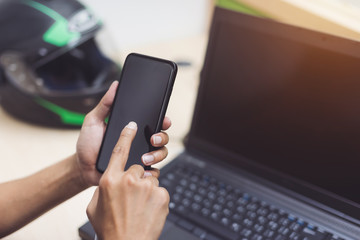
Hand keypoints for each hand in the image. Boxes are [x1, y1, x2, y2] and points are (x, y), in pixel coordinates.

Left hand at [76, 81, 171, 186]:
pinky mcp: (137, 171)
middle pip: (162, 137)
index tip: (163, 120)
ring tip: (144, 158)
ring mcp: (139, 155)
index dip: (162, 119)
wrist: (82, 168)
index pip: (153, 121)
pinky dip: (152, 170)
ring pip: (161, 153)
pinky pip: (152, 171)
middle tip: (153, 139)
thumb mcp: (93, 121)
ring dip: (158, 154)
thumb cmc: (88, 144)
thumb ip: (105, 104)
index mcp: (132, 128)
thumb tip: (115, 86)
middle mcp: (139, 141)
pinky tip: (145, 169)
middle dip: (163, 137)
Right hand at [87, 122, 169, 239]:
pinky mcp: (162, 195)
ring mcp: (147, 187)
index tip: (132, 125)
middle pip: (138, 167)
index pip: (119, 150)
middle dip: (136, 179)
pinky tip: (148, 211)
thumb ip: (102, 188)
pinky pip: (160, 191)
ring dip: (146, 190)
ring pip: (150, 180)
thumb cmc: (109, 228)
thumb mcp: (94, 206)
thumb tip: (110, 181)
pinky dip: (155, 199)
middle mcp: (129, 180)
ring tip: (139, 207)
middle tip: (132, 197)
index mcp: (110, 179)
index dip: (126, 135)